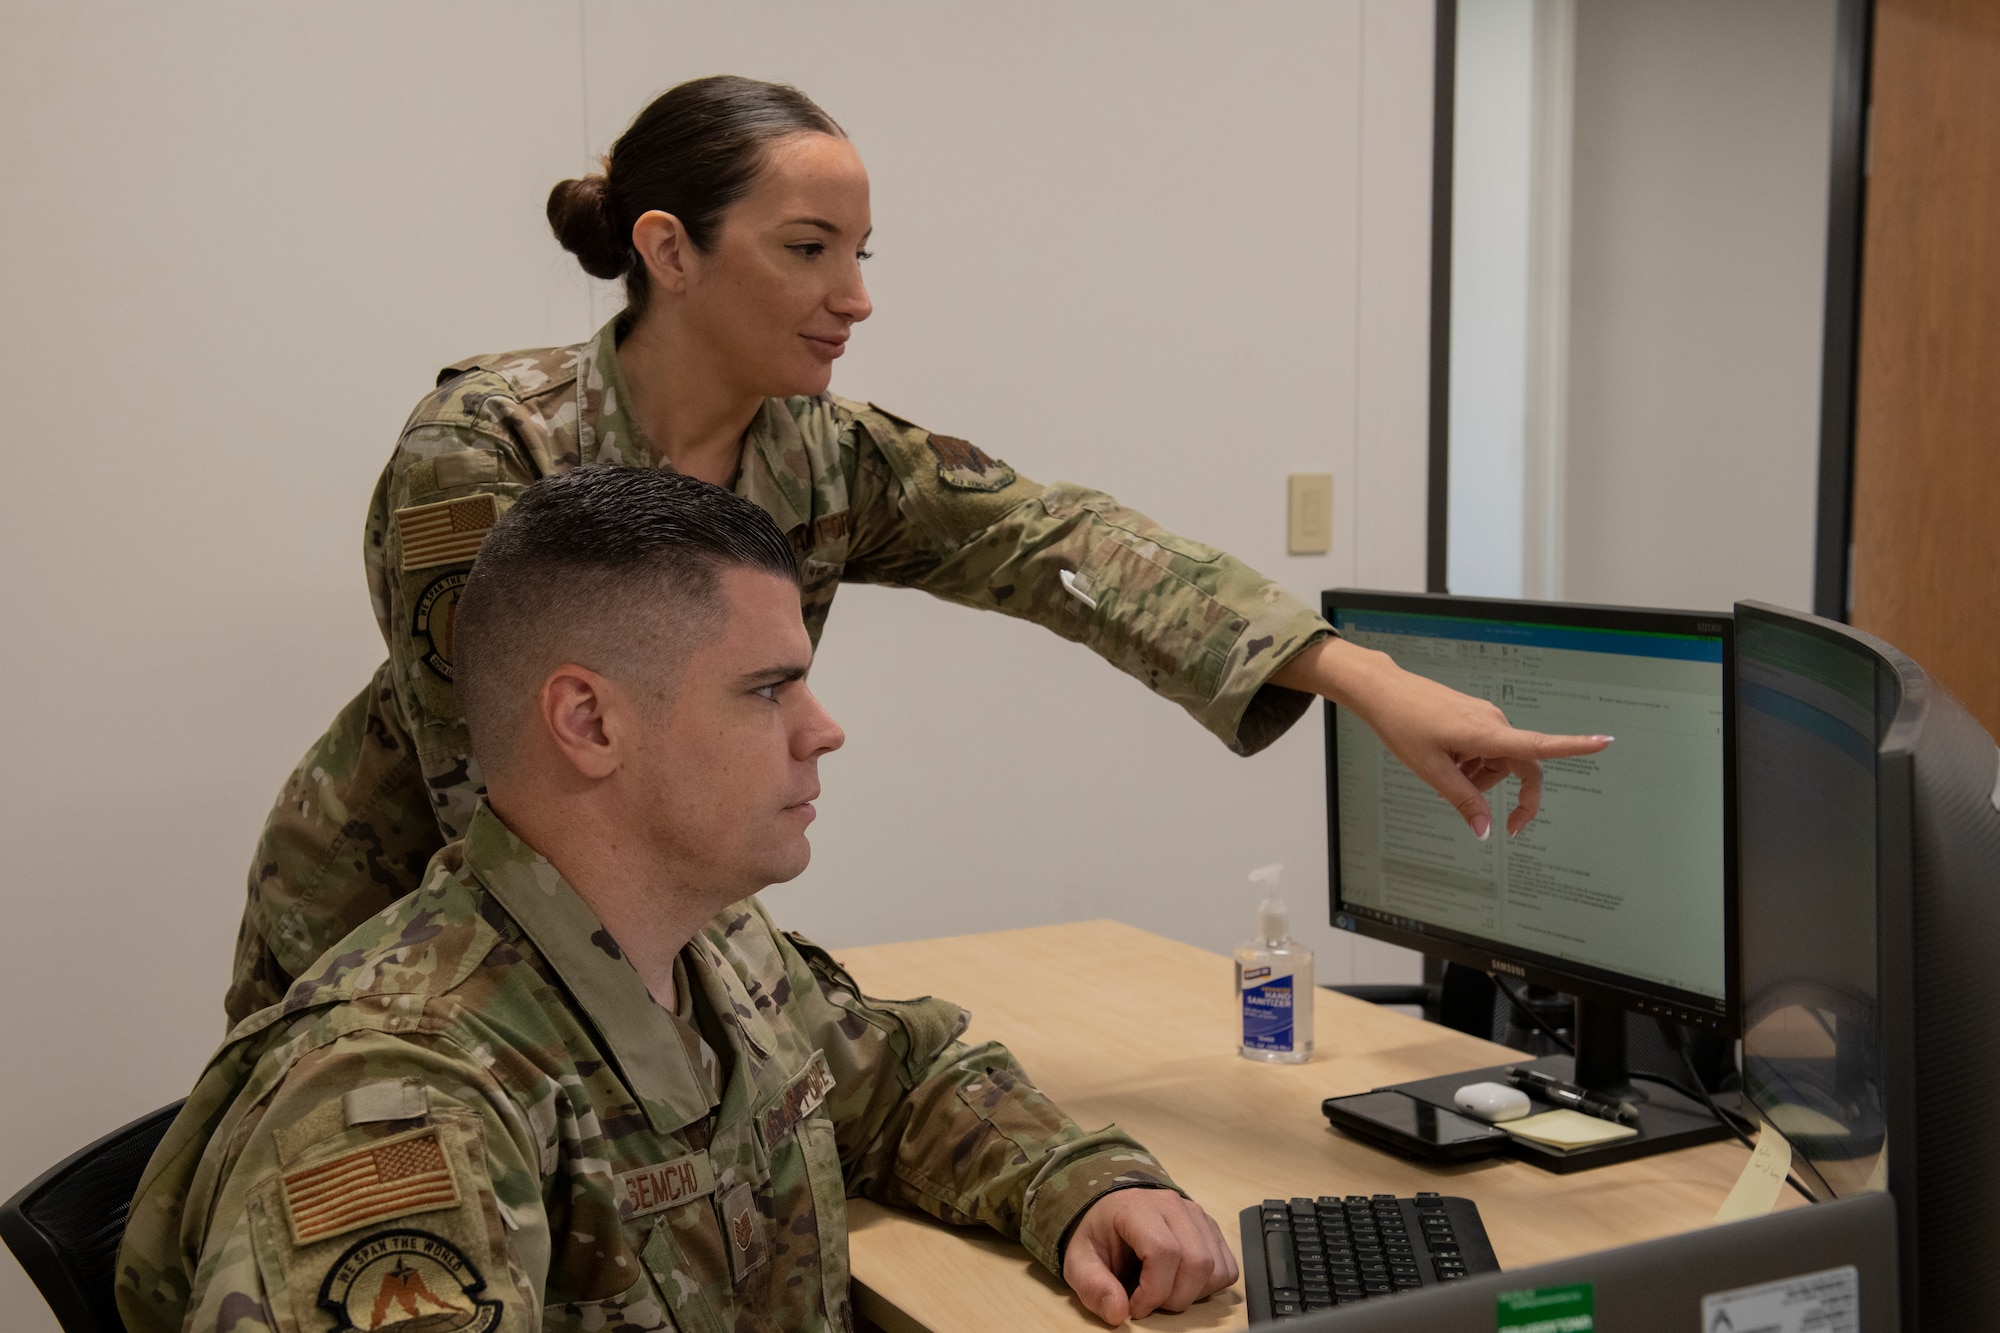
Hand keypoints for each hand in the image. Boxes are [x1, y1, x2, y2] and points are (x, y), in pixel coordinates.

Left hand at [1063, 1188, 1239, 1324]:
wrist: (1110, 1209)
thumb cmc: (1098, 1234)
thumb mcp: (1079, 1260)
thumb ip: (1093, 1286)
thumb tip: (1118, 1313)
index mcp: (1137, 1208)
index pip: (1164, 1252)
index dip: (1154, 1291)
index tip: (1135, 1307)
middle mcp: (1173, 1205)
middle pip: (1197, 1262)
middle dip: (1175, 1298)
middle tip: (1151, 1303)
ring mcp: (1196, 1214)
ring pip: (1216, 1267)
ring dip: (1193, 1294)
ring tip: (1165, 1292)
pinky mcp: (1210, 1227)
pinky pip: (1227, 1267)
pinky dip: (1209, 1287)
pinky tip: (1182, 1283)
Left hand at [1274, 638, 1611, 837]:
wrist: (1384, 692)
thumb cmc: (1404, 725)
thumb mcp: (1432, 771)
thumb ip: (1463, 801)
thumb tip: (1485, 831)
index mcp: (1488, 733)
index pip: (1539, 745)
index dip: (1575, 746)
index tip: (1605, 742)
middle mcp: (1494, 723)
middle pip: (1522, 765)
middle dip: (1510, 793)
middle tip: (1504, 826)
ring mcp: (1486, 719)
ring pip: (1500, 760)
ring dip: (1483, 778)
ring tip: (1447, 773)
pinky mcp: (1476, 717)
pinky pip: (1487, 748)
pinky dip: (1474, 763)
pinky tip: (1448, 760)